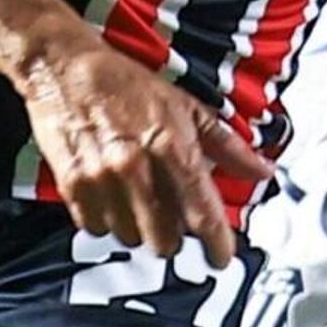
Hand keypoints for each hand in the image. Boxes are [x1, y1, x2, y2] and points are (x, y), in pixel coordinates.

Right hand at [18, 39, 272, 262]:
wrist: (65, 69)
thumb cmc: (126, 85)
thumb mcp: (187, 107)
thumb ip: (228, 146)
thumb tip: (262, 171)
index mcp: (172, 147)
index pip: (202, 214)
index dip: (217, 245)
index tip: (220, 258)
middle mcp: (137, 167)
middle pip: (164, 240)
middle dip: (173, 237)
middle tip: (171, 218)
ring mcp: (102, 179)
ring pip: (130, 237)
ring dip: (138, 228)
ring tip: (137, 200)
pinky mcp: (72, 185)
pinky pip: (96, 228)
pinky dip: (106, 220)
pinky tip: (112, 197)